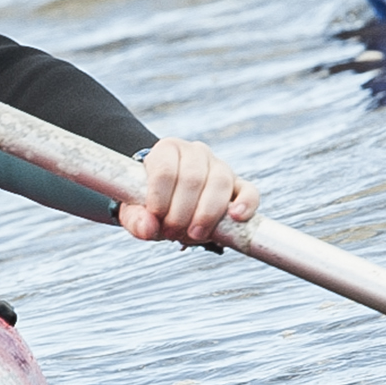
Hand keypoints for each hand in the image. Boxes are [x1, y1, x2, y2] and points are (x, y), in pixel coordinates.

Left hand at [122, 137, 257, 247]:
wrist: (171, 201)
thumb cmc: (152, 204)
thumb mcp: (136, 211)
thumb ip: (136, 220)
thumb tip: (149, 228)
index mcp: (168, 150)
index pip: (165, 169)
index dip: (160, 198)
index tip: (156, 218)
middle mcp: (195, 152)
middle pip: (192, 178)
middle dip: (181, 213)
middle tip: (172, 233)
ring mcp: (220, 167)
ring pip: (219, 182)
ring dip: (207, 213)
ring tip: (195, 234)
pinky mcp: (239, 185)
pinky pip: (249, 191)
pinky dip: (245, 204)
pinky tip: (236, 216)